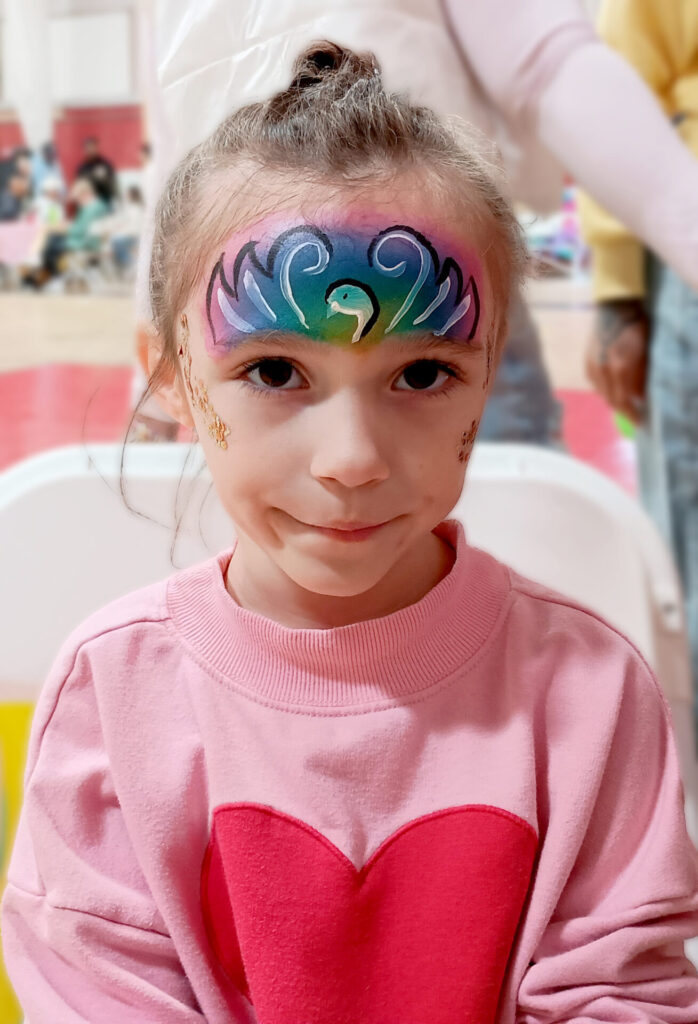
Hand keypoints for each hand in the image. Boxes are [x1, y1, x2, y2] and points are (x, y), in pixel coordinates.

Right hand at [586, 299, 649, 424]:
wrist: (614, 308)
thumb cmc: (636, 328)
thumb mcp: (645, 354)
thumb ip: (641, 378)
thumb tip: (639, 398)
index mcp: (619, 368)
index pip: (624, 401)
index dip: (631, 414)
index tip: (639, 422)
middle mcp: (602, 370)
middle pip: (611, 400)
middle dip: (623, 410)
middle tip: (633, 414)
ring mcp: (592, 366)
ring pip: (602, 393)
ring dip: (613, 398)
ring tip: (625, 400)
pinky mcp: (587, 362)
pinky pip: (595, 383)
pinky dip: (605, 388)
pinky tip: (613, 385)